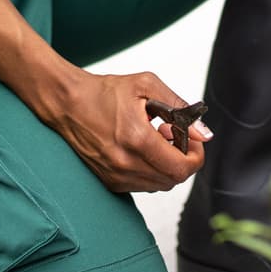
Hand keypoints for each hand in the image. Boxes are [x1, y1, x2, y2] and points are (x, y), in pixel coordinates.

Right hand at [34, 67, 209, 193]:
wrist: (66, 102)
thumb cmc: (103, 91)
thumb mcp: (146, 86)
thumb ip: (179, 108)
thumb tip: (204, 133)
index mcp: (137, 139)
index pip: (182, 168)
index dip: (195, 155)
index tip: (190, 139)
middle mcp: (125, 164)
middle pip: (173, 179)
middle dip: (182, 158)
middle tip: (171, 134)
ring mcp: (115, 176)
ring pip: (160, 185)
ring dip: (166, 165)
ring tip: (154, 139)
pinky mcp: (109, 182)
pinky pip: (143, 185)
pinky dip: (151, 171)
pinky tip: (141, 149)